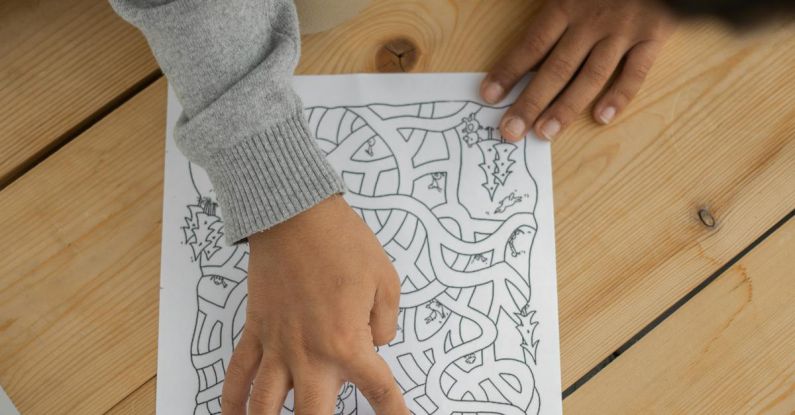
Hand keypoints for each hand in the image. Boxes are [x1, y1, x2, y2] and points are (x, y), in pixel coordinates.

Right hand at [222, 195, 408, 413]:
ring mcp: (278, 345)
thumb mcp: (386, 280)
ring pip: (266, 404)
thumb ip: (386, 323)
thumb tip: (377, 342)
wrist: (294, 214)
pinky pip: (238, 372)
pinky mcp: (256, 330)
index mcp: (347, 343)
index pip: (378, 391)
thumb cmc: (342, 242)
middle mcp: (309, 354)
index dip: (394, 412)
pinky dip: (232, 398)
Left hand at [481, 0, 675, 139]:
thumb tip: (521, 40)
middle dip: (531, 102)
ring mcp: (623, 31)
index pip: (531, 45)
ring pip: (591, 76)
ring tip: (545, 133)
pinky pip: (636, 71)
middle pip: (557, 68)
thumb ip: (548, 8)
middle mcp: (592, 22)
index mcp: (566, 5)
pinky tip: (602, 118)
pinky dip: (620, 96)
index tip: (489, 96)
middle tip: (511, 130)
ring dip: (567, 107)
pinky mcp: (653, 36)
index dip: (509, 72)